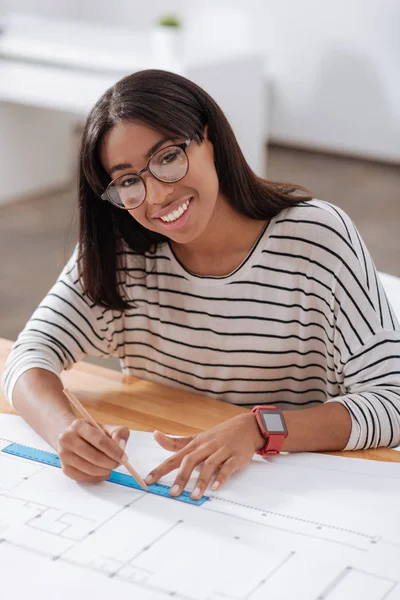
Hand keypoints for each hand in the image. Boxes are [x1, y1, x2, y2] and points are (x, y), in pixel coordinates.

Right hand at [56, 419, 129, 482]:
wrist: (69, 437)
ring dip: (105, 471)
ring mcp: (64, 455)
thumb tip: (121, 445)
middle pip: (94, 457)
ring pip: (90, 469)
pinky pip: (84, 478)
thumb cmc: (90, 433)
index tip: (123, 457)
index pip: (99, 441)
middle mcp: (67, 440)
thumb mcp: (104, 427)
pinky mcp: (65, 469)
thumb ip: (118, 432)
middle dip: (110, 463)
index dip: (114, 451)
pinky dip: (97, 477)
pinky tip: (102, 472)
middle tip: (118, 463)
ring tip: (111, 467)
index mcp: (78, 425)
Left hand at [145, 413, 264, 499]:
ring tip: (194, 496)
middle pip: (190, 460)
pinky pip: (228, 467)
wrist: (246, 426)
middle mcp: (206, 446)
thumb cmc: (219, 435)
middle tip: (173, 493)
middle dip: (181, 477)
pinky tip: (215, 487)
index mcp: (195, 444)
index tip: (149, 480)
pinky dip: (221, 477)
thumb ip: (176, 442)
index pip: (175, 457)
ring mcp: (221, 451)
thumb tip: (156, 436)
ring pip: (208, 465)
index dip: (162, 468)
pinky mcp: (235, 457)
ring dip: (200, 481)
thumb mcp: (197, 437)